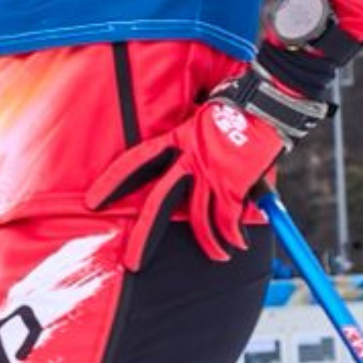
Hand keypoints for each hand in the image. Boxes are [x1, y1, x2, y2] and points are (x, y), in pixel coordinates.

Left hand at [91, 61, 331, 265]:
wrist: (271, 99)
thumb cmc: (240, 104)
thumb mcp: (203, 115)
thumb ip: (195, 142)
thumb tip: (196, 165)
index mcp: (178, 139)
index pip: (136, 162)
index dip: (113, 182)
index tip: (92, 202)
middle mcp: (191, 160)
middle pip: (160, 203)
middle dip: (145, 236)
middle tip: (133, 262)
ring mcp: (213, 173)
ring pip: (199, 218)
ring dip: (209, 242)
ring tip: (217, 255)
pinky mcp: (236, 183)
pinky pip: (230, 217)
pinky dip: (234, 234)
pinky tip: (237, 245)